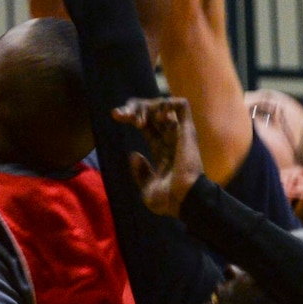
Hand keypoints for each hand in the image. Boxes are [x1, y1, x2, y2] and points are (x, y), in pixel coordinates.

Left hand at [112, 97, 203, 216]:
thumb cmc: (168, 199)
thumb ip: (141, 172)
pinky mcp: (188, 129)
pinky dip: (166, 104)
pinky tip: (155, 116)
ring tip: (137, 121)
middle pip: (151, 111)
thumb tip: (134, 155)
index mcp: (161, 150)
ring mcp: (179, 133)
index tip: (115, 115)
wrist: (183, 199)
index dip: (130, 116)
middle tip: (121, 115)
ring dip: (146, 106)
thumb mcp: (147, 189)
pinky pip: (181, 105)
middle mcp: (170, 138)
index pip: (145, 124)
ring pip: (163, 105)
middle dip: (133, 107)